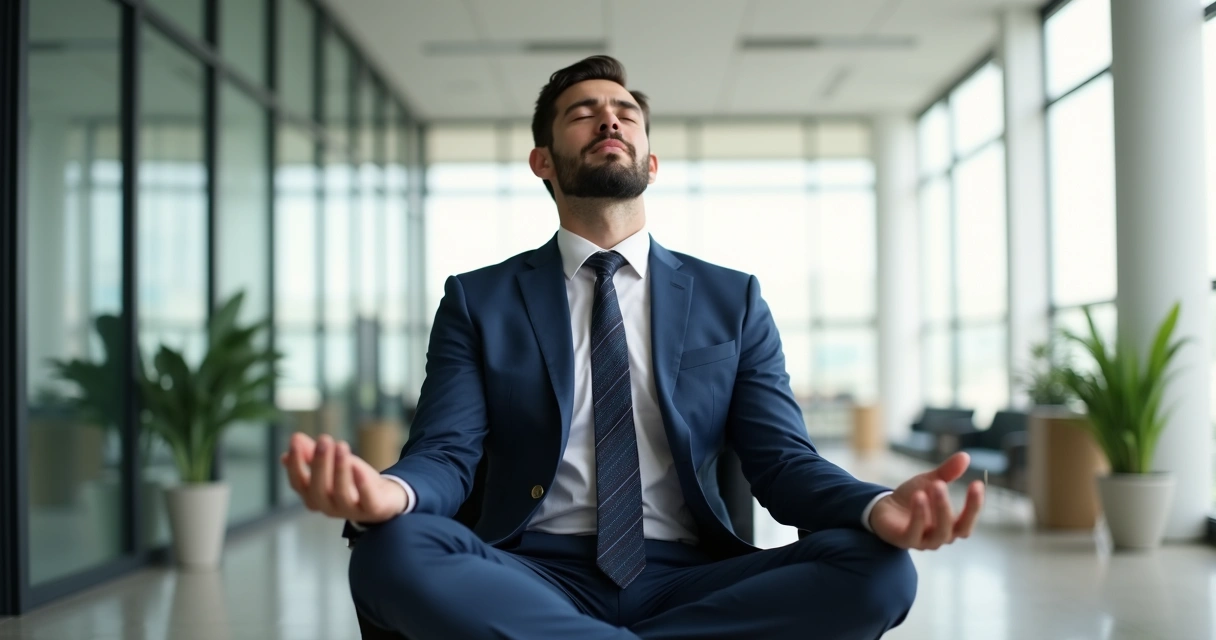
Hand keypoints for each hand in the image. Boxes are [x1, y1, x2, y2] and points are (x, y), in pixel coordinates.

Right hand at [281, 432, 407, 523]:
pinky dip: (362, 484)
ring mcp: (350, 511)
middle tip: (323, 439)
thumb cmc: (352, 479)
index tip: (295, 441)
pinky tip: (358, 466)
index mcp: (313, 496)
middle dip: (319, 464)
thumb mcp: (332, 464)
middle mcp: (328, 507)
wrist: (385, 498)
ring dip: (340, 469)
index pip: (298, 483)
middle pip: (318, 489)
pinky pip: (367, 500)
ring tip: (341, 446)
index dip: (295, 464)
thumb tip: (295, 438)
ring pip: (342, 493)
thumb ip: (312, 453)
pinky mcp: (372, 510)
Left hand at [869, 452, 983, 550]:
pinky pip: (914, 533)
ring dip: (939, 510)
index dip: (975, 505)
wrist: (883, 509)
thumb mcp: (929, 482)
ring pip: (939, 533)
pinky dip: (918, 516)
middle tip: (942, 483)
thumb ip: (947, 472)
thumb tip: (965, 456)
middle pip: (957, 529)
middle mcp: (941, 536)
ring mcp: (924, 542)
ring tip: (934, 485)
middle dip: (950, 505)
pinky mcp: (905, 541)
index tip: (977, 483)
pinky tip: (918, 496)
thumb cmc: (912, 498)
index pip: (968, 520)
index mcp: (951, 525)